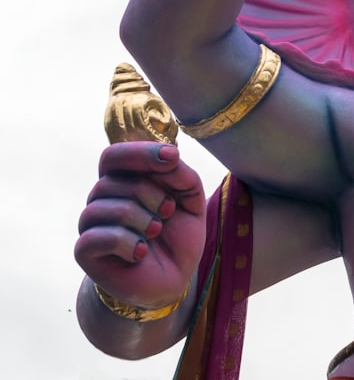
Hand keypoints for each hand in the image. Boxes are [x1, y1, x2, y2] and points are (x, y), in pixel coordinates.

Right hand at [75, 142, 205, 308]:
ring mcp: (90, 224)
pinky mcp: (85, 250)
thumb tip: (168, 157)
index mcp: (123, 181)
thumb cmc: (178, 235)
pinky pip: (102, 237)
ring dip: (145, 221)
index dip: (140, 152)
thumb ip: (182, 175)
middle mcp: (101, 198)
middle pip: (117, 181)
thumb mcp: (191, 201)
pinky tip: (142, 252)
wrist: (171, 277)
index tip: (171, 157)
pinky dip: (130, 244)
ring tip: (155, 233)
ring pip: (111, 208)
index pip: (114, 155)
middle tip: (167, 212)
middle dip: (153, 195)